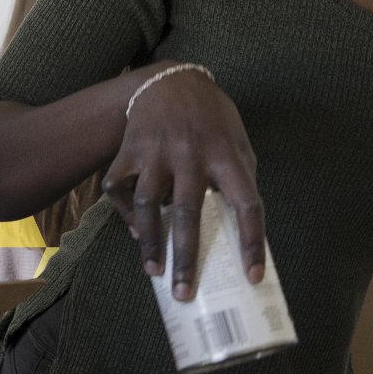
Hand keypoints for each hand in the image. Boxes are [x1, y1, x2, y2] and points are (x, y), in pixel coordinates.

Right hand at [105, 65, 265, 302]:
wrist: (171, 80)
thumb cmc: (212, 119)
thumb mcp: (237, 140)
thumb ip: (240, 178)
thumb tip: (241, 230)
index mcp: (226, 154)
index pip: (247, 203)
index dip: (252, 242)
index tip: (253, 277)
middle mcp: (191, 153)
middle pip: (188, 212)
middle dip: (186, 257)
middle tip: (184, 293)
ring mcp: (156, 151)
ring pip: (147, 204)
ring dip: (150, 243)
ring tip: (154, 272)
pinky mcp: (129, 149)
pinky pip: (119, 187)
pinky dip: (125, 214)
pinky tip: (136, 233)